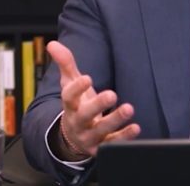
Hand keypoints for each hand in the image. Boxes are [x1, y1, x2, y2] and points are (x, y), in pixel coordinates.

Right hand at [48, 40, 140, 157]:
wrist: (74, 138)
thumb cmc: (77, 105)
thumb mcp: (70, 85)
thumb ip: (66, 64)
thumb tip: (53, 43)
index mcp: (71, 106)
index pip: (69, 97)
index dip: (76, 88)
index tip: (87, 78)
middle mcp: (78, 122)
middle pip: (85, 115)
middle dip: (97, 105)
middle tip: (112, 94)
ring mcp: (90, 136)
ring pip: (101, 130)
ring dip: (115, 120)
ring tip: (129, 108)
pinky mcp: (102, 147)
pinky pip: (113, 143)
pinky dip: (125, 137)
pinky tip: (135, 127)